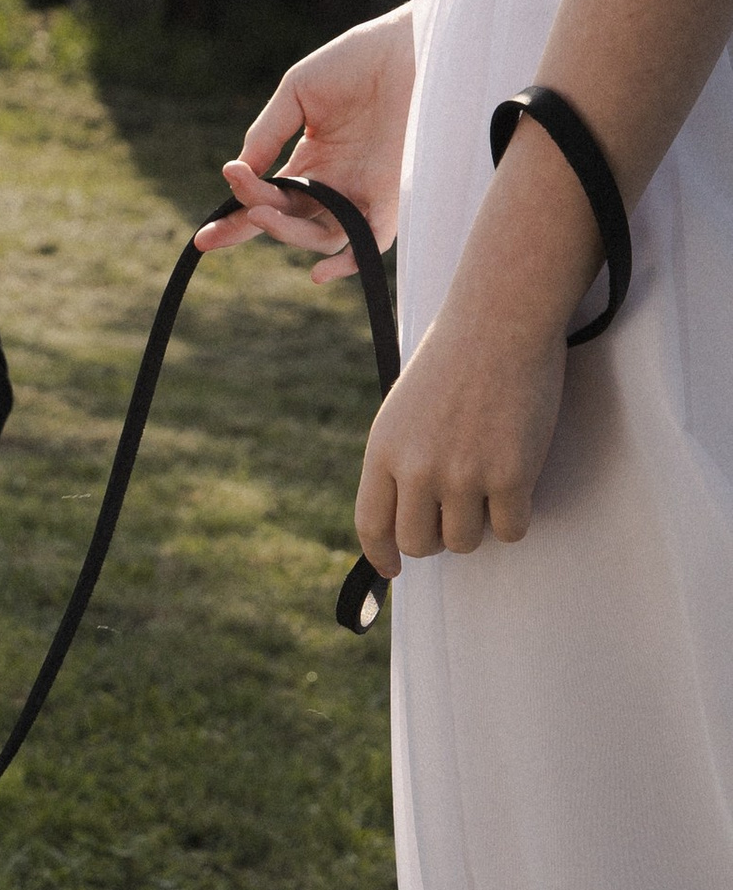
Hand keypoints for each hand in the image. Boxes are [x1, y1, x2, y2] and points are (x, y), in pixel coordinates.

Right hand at [193, 5, 414, 284]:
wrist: (408, 44)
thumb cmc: (356, 61)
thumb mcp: (296, 94)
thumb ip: (266, 134)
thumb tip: (237, 173)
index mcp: (311, 162)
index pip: (268, 201)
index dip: (236, 222)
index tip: (204, 237)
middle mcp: (335, 184)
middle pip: (288, 221)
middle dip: (253, 223)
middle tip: (241, 209)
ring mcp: (362, 191)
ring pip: (320, 235)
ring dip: (286, 232)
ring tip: (261, 213)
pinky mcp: (391, 193)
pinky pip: (370, 240)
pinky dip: (348, 260)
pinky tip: (318, 273)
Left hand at [355, 296, 568, 573]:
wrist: (500, 321)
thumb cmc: (454, 360)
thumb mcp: (403, 411)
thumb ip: (399, 461)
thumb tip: (404, 517)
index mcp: (383, 451)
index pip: (372, 526)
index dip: (382, 555)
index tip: (393, 569)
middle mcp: (416, 469)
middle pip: (419, 544)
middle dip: (437, 538)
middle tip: (454, 516)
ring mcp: (463, 475)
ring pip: (465, 542)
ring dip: (478, 526)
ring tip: (488, 488)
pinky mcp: (510, 475)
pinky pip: (511, 529)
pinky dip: (516, 517)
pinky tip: (517, 485)